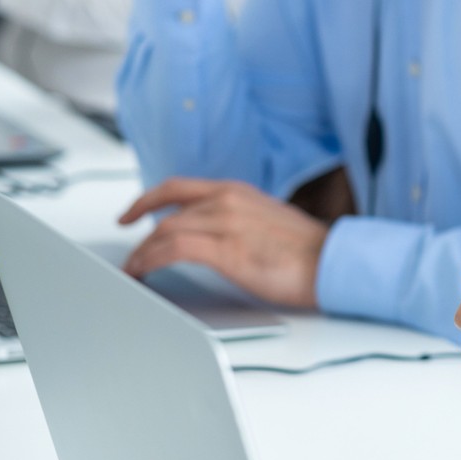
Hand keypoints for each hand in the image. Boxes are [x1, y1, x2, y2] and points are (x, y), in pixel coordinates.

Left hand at [118, 178, 326, 308]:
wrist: (332, 262)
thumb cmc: (308, 251)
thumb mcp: (267, 221)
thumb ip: (239, 220)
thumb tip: (219, 237)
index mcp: (237, 191)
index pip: (179, 188)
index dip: (148, 199)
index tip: (133, 212)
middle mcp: (227, 200)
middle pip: (165, 212)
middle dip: (139, 234)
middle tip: (128, 253)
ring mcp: (225, 223)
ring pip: (164, 231)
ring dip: (142, 253)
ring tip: (133, 271)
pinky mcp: (226, 250)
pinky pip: (173, 249)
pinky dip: (150, 260)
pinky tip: (144, 272)